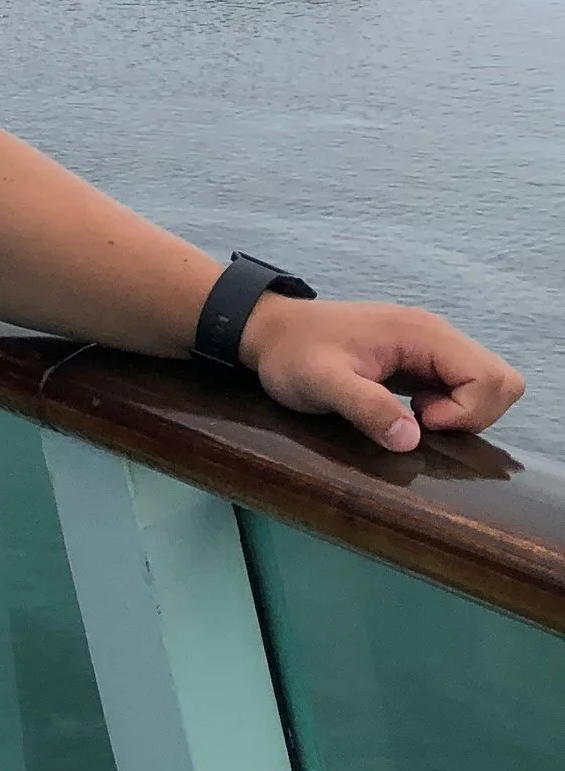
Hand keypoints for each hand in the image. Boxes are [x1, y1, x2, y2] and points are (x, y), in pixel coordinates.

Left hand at [242, 294, 524, 454]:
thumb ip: (366, 407)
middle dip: (474, 414)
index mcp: (421, 333)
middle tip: (422, 421)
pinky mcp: (421, 359)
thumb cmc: (292, 355)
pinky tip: (410, 410)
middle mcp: (435, 334)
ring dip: (462, 413)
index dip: (465, 412)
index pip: (489, 377)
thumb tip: (413, 439)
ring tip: (414, 415)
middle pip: (500, 380)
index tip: (419, 419)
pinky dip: (450, 408)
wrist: (269, 331)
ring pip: (486, 384)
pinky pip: (463, 386)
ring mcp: (430, 345)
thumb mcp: (321, 383)